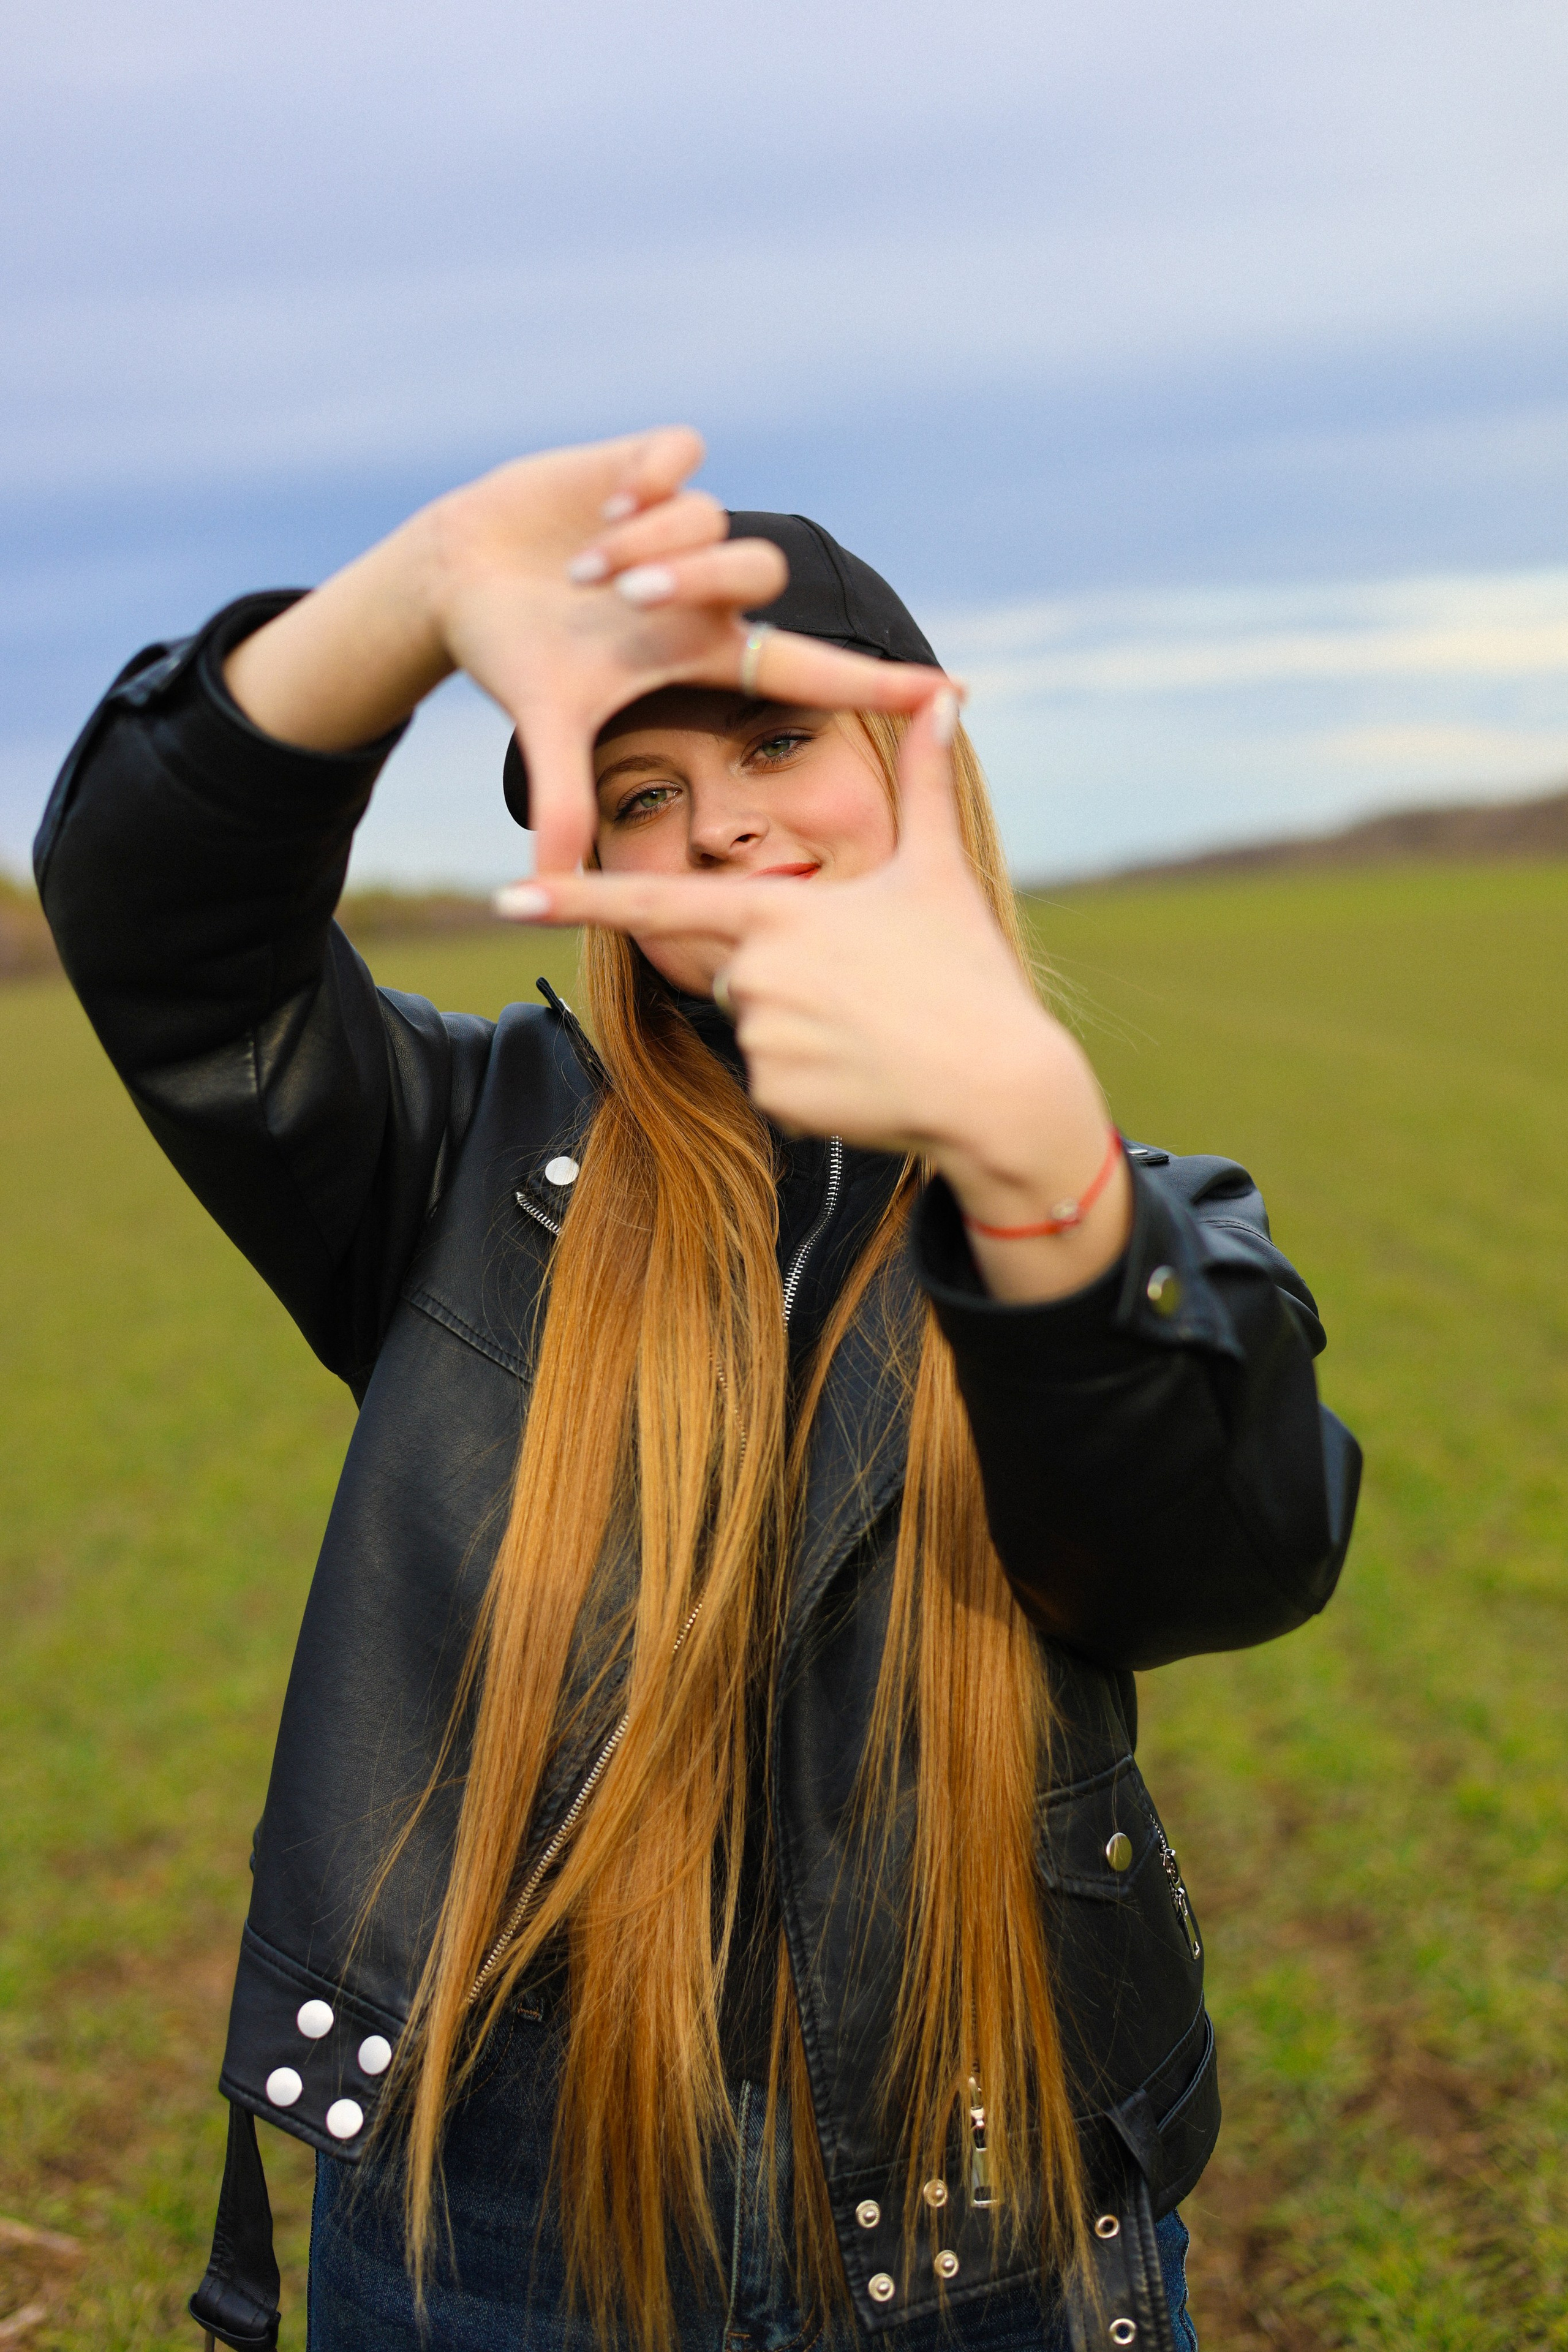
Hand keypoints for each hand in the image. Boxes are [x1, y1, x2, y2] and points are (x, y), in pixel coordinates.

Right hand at [222, 427, 947, 873]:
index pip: (809, 669)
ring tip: (587, 567)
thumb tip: (548, 881)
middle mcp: (705, 588)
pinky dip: (648, 481)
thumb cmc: (517, 653)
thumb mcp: (546, 724)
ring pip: (710, 518)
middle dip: (688, 581)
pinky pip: (682, 457)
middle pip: (756, 573)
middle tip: (622, 602)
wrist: (458, 576)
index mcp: (703, 649)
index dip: (875, 682)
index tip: (953, 693)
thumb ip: (558, 797)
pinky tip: (603, 505)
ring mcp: (680, 525)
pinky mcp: (646, 465)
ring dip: (648, 543)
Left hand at [499, 690, 1132, 1302]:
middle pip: (734, 962)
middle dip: (788, 970)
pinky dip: (813, 1076)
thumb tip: (945, 696)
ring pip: (753, 1019)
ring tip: (873, 1028)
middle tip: (865, 986)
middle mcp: (756, 971)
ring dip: (804, 1022)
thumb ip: (923, 781)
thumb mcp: (938, 872)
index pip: (656, 900)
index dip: (576, 898)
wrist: (1000, 1087)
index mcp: (780, 910)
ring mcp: (760, 1036)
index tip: (506, 896)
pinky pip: (772, 1077)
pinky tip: (864, 1072)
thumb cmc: (969, 974)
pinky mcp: (773, 1094)